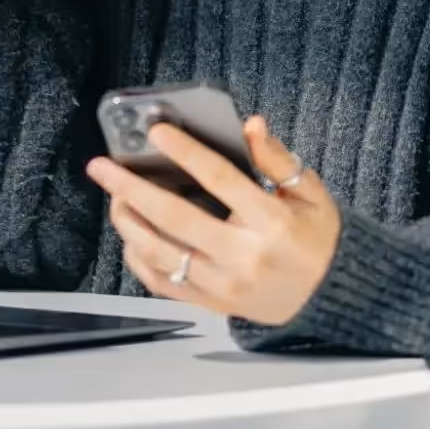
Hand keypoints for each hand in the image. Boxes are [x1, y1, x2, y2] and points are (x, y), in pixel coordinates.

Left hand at [85, 115, 340, 326]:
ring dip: (128, 223)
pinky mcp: (211, 303)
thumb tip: (251, 125)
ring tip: (113, 197)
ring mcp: (223, 285)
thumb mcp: (309, 193)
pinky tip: (131, 234)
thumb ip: (277, 159)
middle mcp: (243, 256)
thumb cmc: (316, 237)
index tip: (156, 132)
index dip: (185, 152)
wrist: (328, 296)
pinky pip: (163, 283)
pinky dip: (139, 259)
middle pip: (176, 218)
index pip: (220, 180)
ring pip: (161, 253)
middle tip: (102, 167)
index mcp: (272, 223)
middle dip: (132, 189)